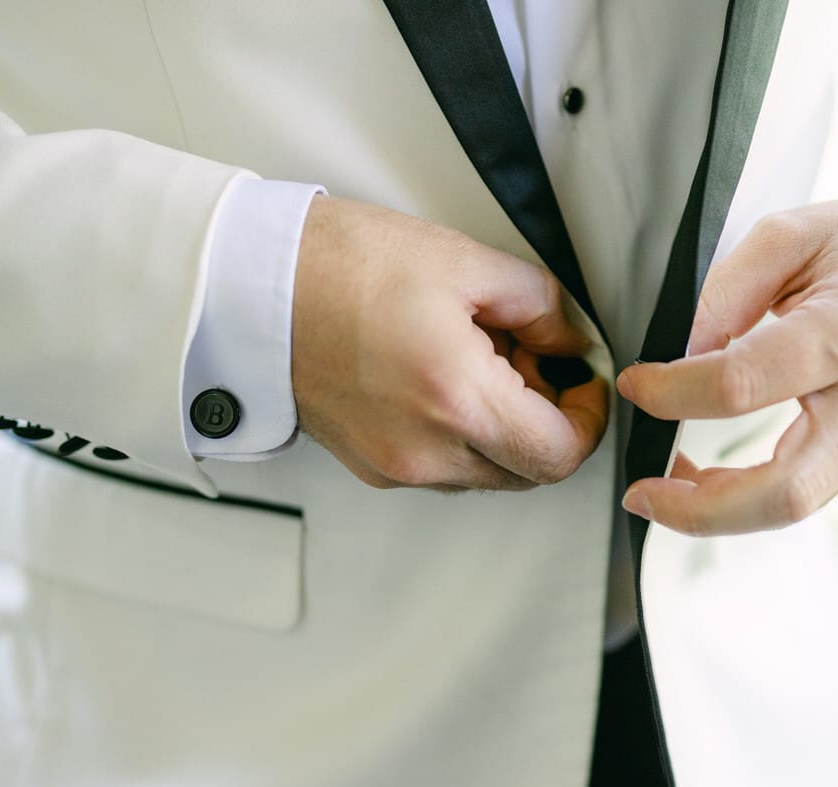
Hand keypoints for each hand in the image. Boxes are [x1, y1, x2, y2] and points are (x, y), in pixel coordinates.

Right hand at [292, 195, 608, 491]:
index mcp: (456, 400)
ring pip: (488, 473)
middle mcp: (426, 450)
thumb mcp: (463, 262)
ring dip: (505, 430)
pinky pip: (444, 467)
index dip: (588, 422)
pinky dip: (463, 435)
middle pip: (528, 472)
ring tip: (484, 362)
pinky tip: (445, 380)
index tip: (586, 385)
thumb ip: (541, 306)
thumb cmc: (339, 265)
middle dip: (549, 422)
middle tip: (537, 361)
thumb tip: (573, 341)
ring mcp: (394, 465)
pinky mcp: (370, 466)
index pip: (559, 455)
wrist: (248, 285)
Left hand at [617, 188, 837, 534]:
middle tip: (643, 492)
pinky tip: (709, 481)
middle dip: (701, 508)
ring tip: (666, 487)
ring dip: (720, 511)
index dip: (672, 393)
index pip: (742, 385)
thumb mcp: (791, 235)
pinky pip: (807, 491)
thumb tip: (672, 354)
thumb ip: (723, 294)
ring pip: (797, 505)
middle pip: (786, 491)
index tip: (637, 384)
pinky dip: (749, 497)